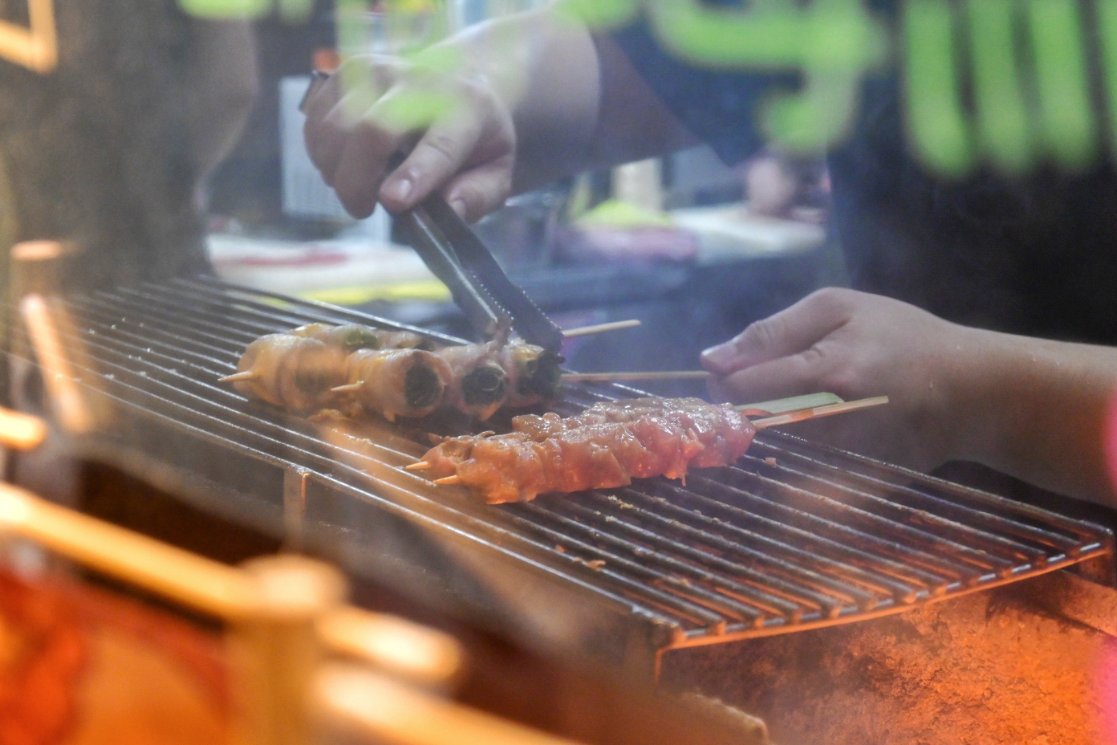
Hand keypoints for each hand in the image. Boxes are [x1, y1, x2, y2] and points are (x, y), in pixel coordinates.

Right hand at [302, 52, 515, 220]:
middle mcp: (420, 81)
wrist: (459, 81)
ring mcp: (379, 70)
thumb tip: (451, 208)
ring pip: (335, 127)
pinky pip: (316, 120)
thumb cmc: (476, 139)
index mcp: (466, 109)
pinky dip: (320, 152)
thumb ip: (479, 195)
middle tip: (363, 209)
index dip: (414, 173)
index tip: (392, 202)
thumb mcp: (497, 171)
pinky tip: (344, 162)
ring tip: (357, 184)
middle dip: (356, 181)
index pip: (439, 143)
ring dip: (335, 170)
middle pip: (371, 130)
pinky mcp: (347, 72)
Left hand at [700, 287, 968, 470]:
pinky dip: (791, 449)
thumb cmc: (904, 337)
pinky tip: (814, 428)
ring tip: (798, 403)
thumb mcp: (840, 308)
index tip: (730, 370)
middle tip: (760, 386)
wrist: (973, 391)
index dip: (722, 379)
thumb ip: (771, 331)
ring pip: (768, 447)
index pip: (739, 387)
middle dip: (740, 404)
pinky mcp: (851, 482)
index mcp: (824, 372)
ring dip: (765, 426)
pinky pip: (796, 472)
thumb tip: (710, 358)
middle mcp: (829, 421)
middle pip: (748, 423)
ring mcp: (840, 457)